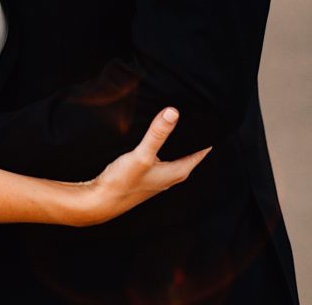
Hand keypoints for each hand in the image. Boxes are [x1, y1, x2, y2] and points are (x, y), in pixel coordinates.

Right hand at [73, 107, 210, 226]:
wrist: (101, 201)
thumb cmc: (122, 183)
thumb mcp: (142, 155)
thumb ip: (157, 134)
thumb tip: (173, 112)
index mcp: (177, 172)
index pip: (201, 151)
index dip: (206, 134)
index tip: (210, 116)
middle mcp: (171, 174)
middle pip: (190, 151)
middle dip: (192, 133)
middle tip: (196, 110)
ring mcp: (159, 174)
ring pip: (175, 152)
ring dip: (177, 138)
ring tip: (178, 117)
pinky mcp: (147, 173)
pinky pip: (162, 154)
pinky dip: (164, 142)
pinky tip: (156, 134)